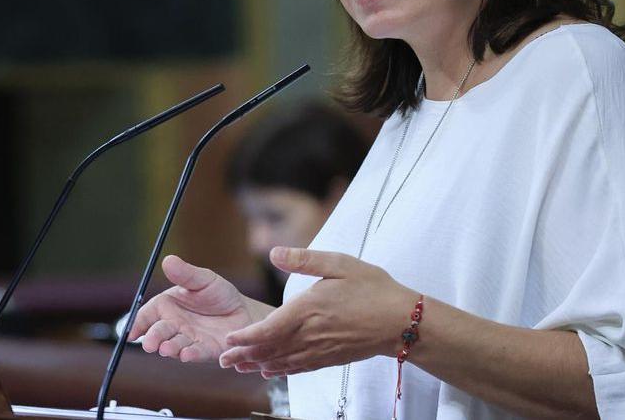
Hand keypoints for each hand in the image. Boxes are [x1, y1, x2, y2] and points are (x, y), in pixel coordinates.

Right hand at [127, 255, 271, 362]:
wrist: (244, 311)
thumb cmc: (219, 294)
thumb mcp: (204, 279)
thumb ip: (186, 274)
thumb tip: (168, 260)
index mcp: (167, 306)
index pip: (146, 316)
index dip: (137, 324)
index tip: (130, 333)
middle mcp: (174, 325)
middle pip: (158, 333)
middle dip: (153, 339)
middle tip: (150, 344)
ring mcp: (188, 339)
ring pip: (174, 345)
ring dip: (169, 348)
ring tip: (166, 349)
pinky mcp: (205, 351)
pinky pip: (195, 353)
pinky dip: (190, 355)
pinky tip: (186, 354)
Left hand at [218, 246, 416, 377]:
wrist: (402, 321)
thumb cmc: (372, 289)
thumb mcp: (339, 263)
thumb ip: (304, 259)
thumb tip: (274, 252)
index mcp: (308, 310)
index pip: (269, 329)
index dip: (246, 337)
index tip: (228, 339)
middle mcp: (311, 334)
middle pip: (270, 349)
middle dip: (244, 355)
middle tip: (222, 360)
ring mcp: (321, 350)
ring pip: (283, 361)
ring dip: (258, 365)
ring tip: (238, 368)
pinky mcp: (330, 358)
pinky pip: (300, 368)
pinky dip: (282, 370)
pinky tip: (271, 371)